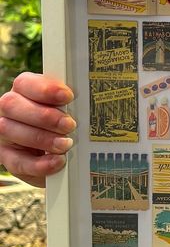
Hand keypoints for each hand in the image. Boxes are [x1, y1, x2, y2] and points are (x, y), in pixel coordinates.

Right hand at [0, 72, 75, 186]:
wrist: (55, 152)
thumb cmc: (62, 122)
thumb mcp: (66, 109)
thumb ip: (68, 103)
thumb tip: (86, 102)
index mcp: (23, 91)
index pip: (25, 83)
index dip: (45, 89)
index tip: (68, 96)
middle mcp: (9, 110)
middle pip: (13, 105)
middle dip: (44, 116)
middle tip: (69, 125)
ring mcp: (4, 134)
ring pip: (11, 131)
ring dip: (43, 139)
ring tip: (66, 144)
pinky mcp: (7, 157)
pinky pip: (17, 162)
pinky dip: (40, 163)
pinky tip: (58, 161)